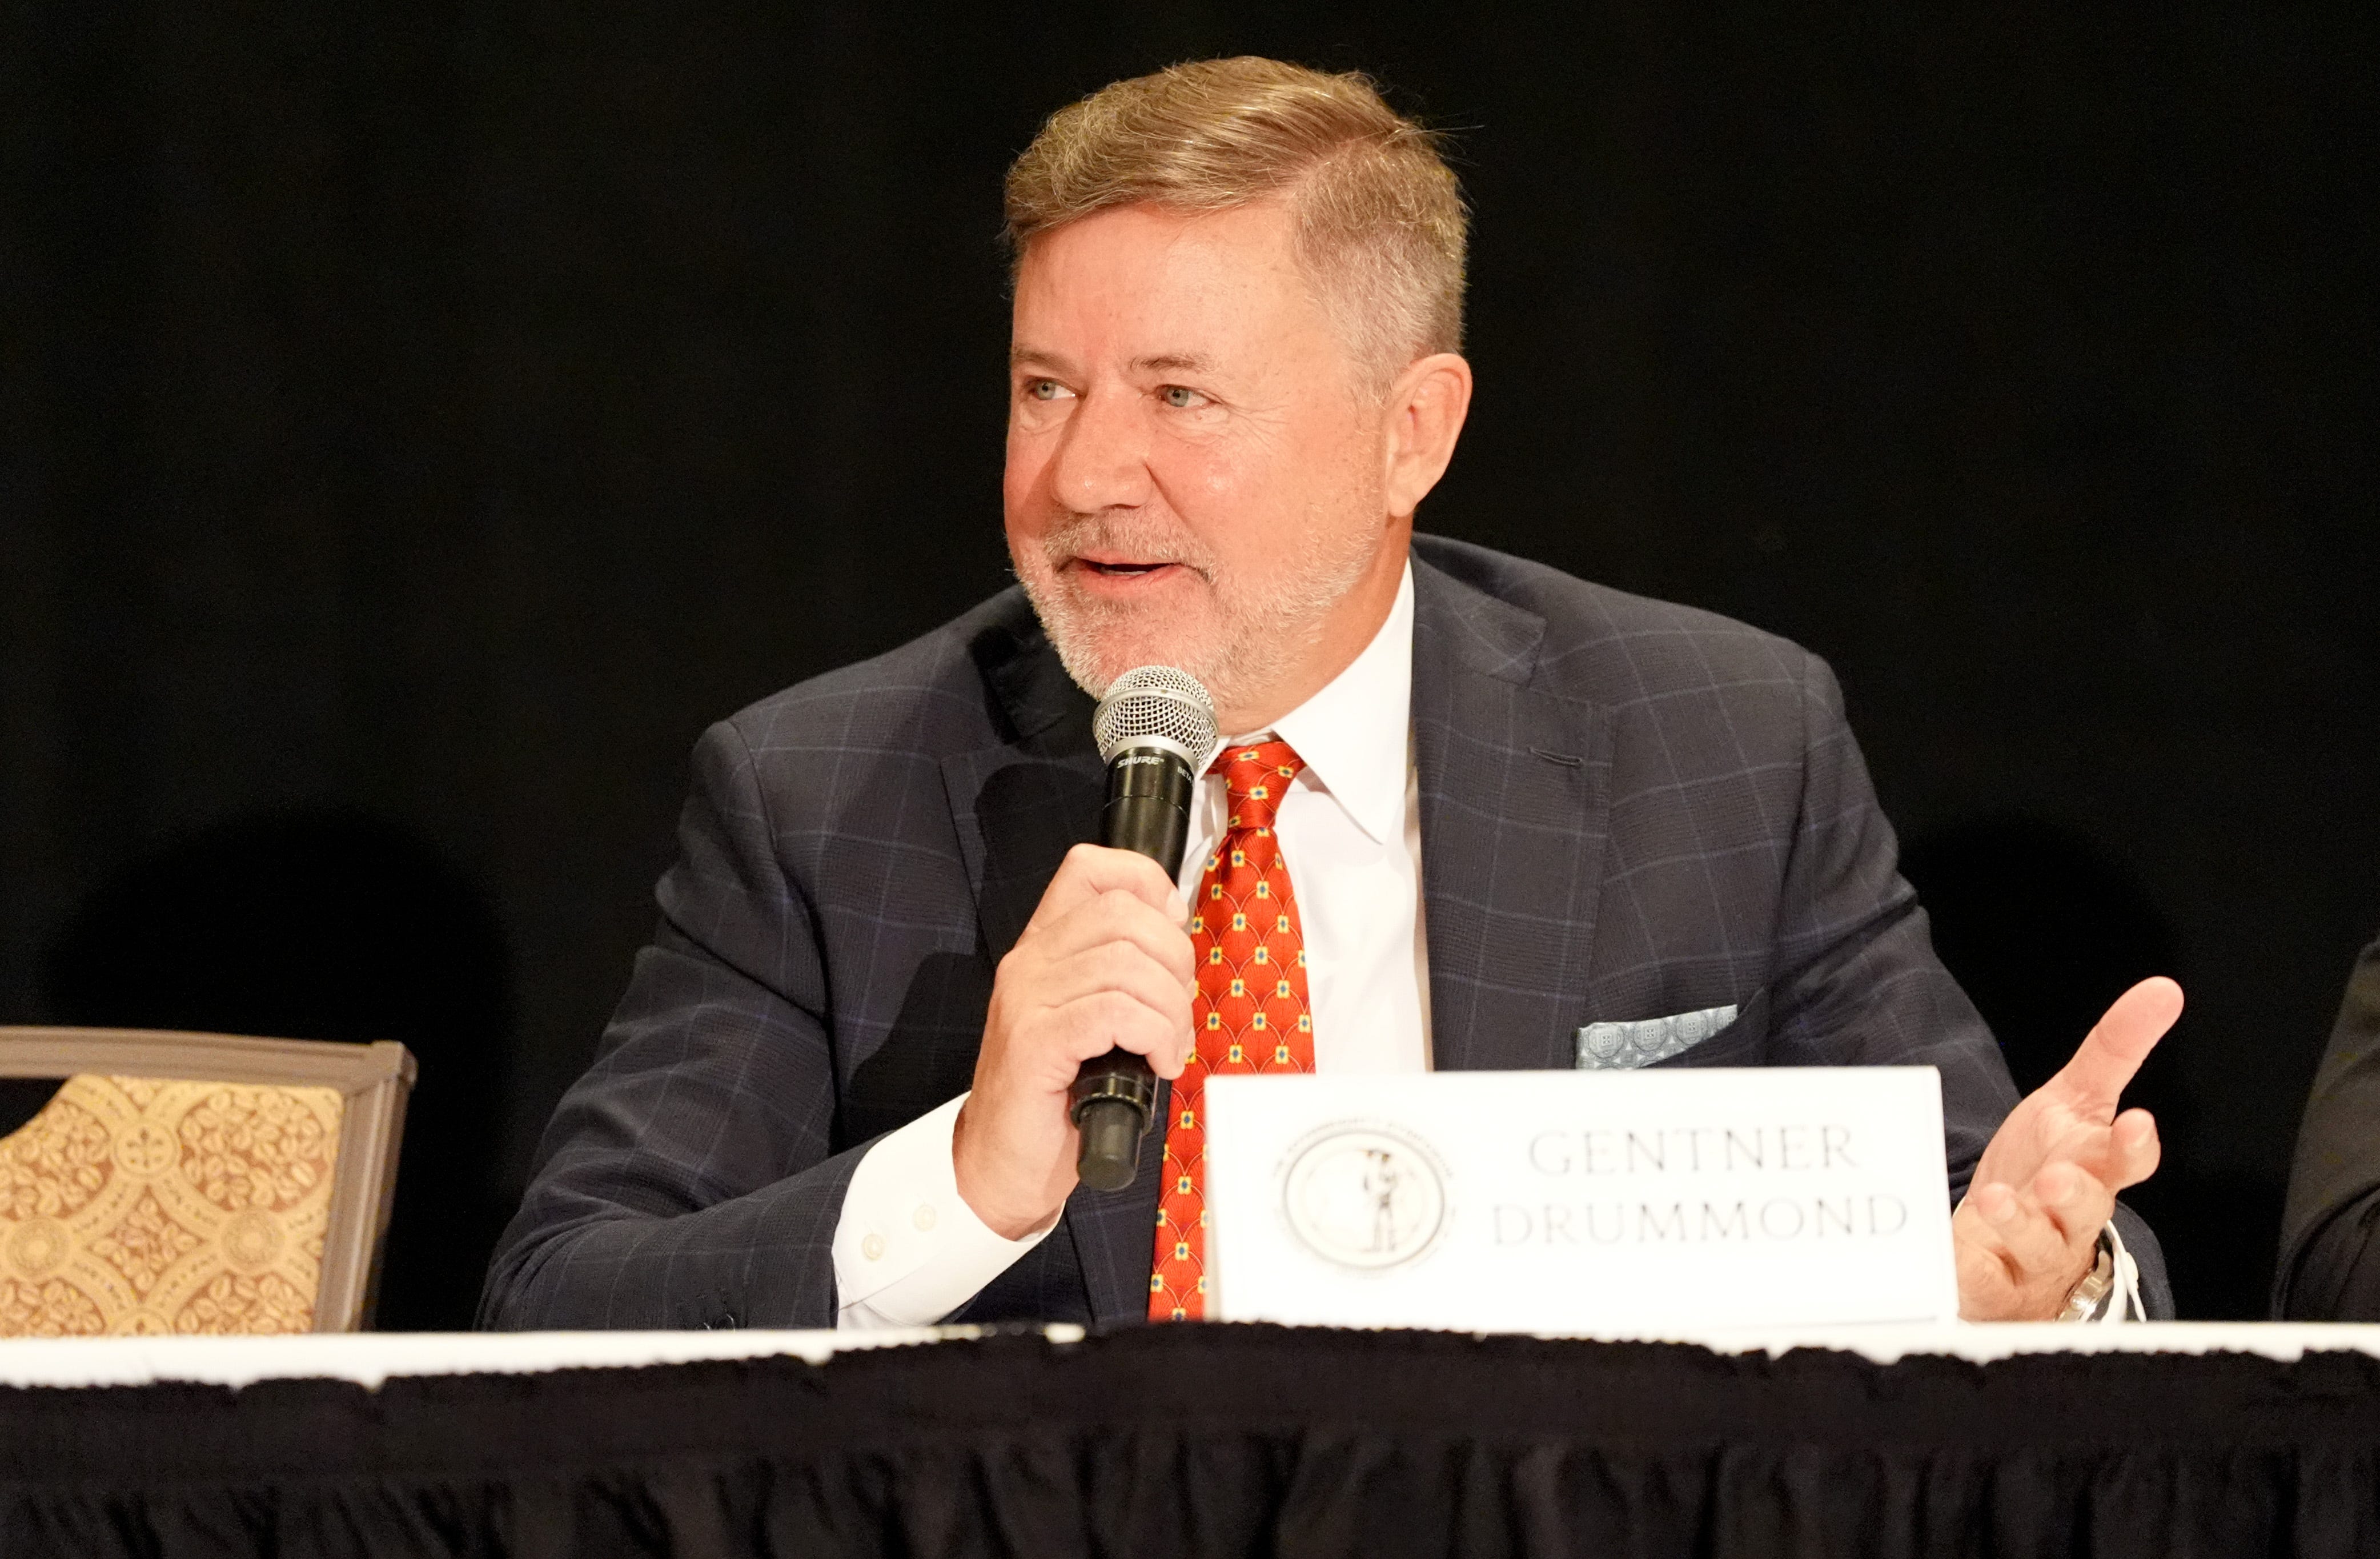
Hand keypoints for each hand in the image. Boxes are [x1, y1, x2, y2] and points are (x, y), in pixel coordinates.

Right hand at [954, 844, 1194, 1238]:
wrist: (1002, 1162)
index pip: (1092, 869)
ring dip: (1170, 1009)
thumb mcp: (1093, 1018)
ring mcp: (1027, 999)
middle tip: (1177, 1010)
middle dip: (1175, 960)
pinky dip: (1154, 1035)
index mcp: (1044, 946)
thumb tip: (1179, 941)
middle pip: (1125, 914)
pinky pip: (1114, 1012)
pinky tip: (1156, 1063)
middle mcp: (1029, 961)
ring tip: (1169, 1046)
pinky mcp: (1034, 1042)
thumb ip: (1122, 973)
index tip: (1174, 930)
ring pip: (1128, 965)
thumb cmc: (1055, 1096)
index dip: (1148, 884)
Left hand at [1953, 976, 2180, 1319]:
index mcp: (2094, 1167)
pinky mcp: (1993, 1280)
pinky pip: (1986, 1281)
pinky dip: (1975, 1269)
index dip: (2134, 1145)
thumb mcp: (2076, 1101)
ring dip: (2019, 1223)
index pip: (2127, 1159)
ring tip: (1996, 1201)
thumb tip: (2163, 990)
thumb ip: (2115, 1049)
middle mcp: (2071, 1214)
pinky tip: (1963, 1256)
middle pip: (2085, 1206)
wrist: (2011, 1248)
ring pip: (2038, 1243)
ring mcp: (2034, 1252)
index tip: (2137, 1123)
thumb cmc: (2047, 1168)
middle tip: (2057, 1178)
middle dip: (2074, 1192)